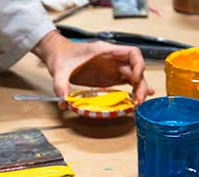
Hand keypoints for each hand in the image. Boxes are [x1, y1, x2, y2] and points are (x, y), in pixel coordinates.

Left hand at [33, 31, 154, 106]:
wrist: (57, 55)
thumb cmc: (62, 56)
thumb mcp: (59, 70)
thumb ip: (61, 84)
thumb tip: (63, 101)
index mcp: (105, 51)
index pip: (132, 53)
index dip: (138, 65)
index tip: (135, 79)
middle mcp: (112, 59)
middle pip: (136, 68)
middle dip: (141, 83)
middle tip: (139, 100)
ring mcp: (112, 68)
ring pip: (133, 76)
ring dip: (139, 88)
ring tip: (139, 102)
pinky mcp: (109, 77)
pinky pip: (126, 82)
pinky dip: (133, 90)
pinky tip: (137, 98)